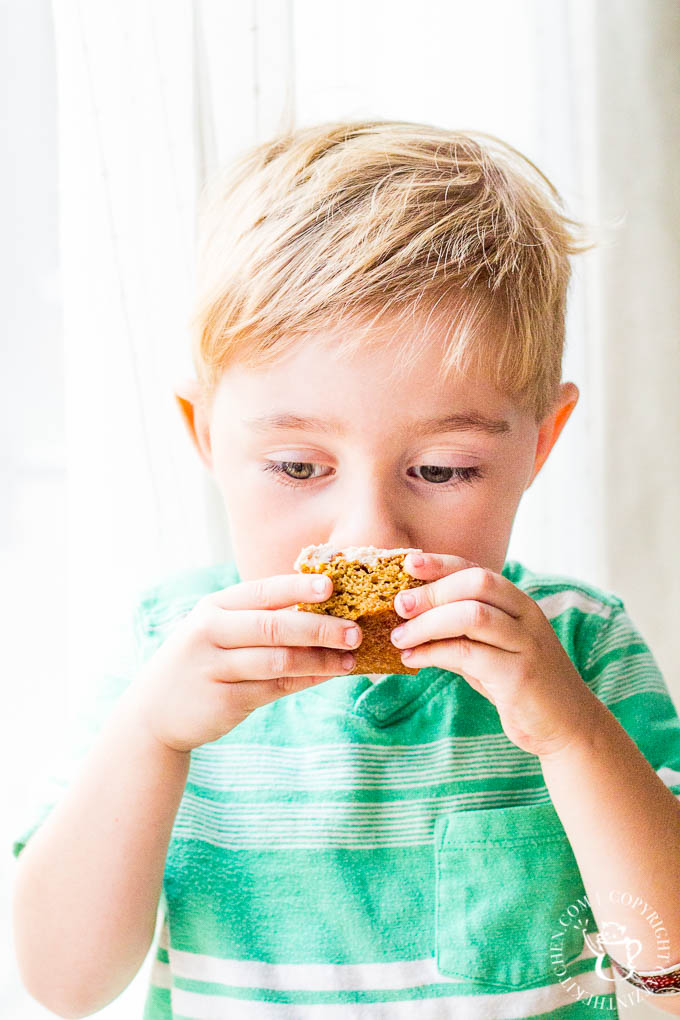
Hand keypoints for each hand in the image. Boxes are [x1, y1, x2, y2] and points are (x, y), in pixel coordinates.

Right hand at [127, 573, 361, 752]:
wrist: (154, 712)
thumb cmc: (201, 661)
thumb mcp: (217, 630)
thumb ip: (259, 618)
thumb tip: (323, 607)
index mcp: (214, 607)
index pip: (263, 591)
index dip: (298, 588)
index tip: (332, 586)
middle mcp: (211, 633)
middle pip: (274, 626)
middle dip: (319, 628)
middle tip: (354, 631)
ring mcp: (215, 668)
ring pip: (279, 661)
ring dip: (321, 660)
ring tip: (351, 658)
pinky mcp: (224, 701)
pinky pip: (275, 688)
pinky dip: (307, 681)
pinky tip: (328, 676)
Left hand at [390, 552, 597, 758]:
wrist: (567, 727)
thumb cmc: (521, 685)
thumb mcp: (491, 650)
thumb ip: (460, 631)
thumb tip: (408, 618)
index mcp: (519, 604)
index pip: (478, 570)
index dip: (441, 564)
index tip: (408, 564)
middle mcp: (526, 616)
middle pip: (476, 584)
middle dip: (433, 591)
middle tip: (399, 605)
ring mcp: (526, 643)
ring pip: (472, 615)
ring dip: (428, 623)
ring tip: (399, 637)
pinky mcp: (519, 674)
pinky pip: (468, 653)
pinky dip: (433, 653)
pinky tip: (413, 660)